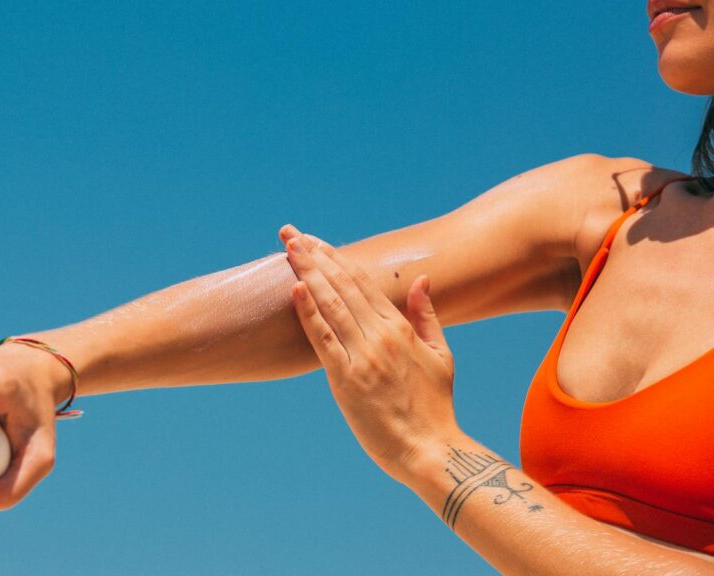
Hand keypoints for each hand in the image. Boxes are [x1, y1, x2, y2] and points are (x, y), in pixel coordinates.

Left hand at [278, 225, 460, 483]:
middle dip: (315, 255)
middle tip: (290, 233)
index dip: (336, 258)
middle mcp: (379, 336)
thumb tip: (421, 279)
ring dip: (308, 273)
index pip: (362, 282)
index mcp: (399, 329)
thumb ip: (426, 316)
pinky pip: (323, 339)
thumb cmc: (434, 406)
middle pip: (342, 285)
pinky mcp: (346, 380)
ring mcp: (362, 356)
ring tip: (289, 248)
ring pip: (331, 304)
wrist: (430, 449)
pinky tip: (295, 288)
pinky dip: (309, 312)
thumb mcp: (440, 355)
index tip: (315, 240)